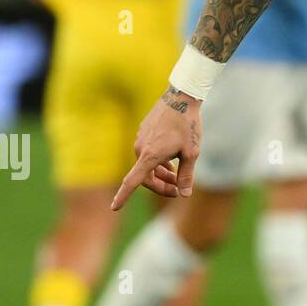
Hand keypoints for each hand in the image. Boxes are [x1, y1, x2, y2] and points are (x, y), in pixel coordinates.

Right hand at [112, 88, 201, 209]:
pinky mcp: (143, 132)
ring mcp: (141, 140)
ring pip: (148, 165)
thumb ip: (186, 176)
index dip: (123, 196)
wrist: (181, 98)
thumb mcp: (192, 153)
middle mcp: (141, 149)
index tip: (114, 207)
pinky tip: (171, 163)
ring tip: (177, 176)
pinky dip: (158, 162)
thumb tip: (184, 195)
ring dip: (161, 174)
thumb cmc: (188, 125)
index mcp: (150, 156)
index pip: (132, 181)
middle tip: (177, 191)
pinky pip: (148, 153)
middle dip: (161, 186)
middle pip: (145, 177)